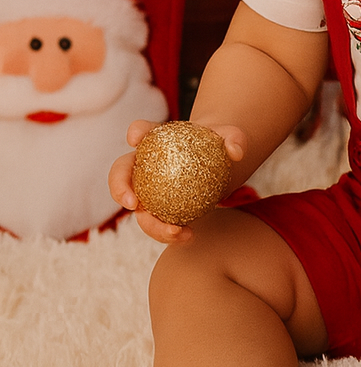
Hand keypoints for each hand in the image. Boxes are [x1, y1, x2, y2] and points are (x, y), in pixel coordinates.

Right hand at [109, 120, 248, 245]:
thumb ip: (236, 139)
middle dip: (118, 187)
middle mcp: (143, 165)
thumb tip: (236, 151)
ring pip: (136, 208)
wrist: (217, 167)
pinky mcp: (157, 210)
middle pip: (120, 172)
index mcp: (156, 140)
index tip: (136, 139)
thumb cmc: (219, 147)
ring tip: (173, 231)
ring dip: (148, 223)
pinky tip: (188, 236)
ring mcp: (146, 190)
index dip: (135, 132)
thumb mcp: (232, 138)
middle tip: (132, 202)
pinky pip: (157, 224)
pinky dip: (169, 233)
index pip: (141, 130)